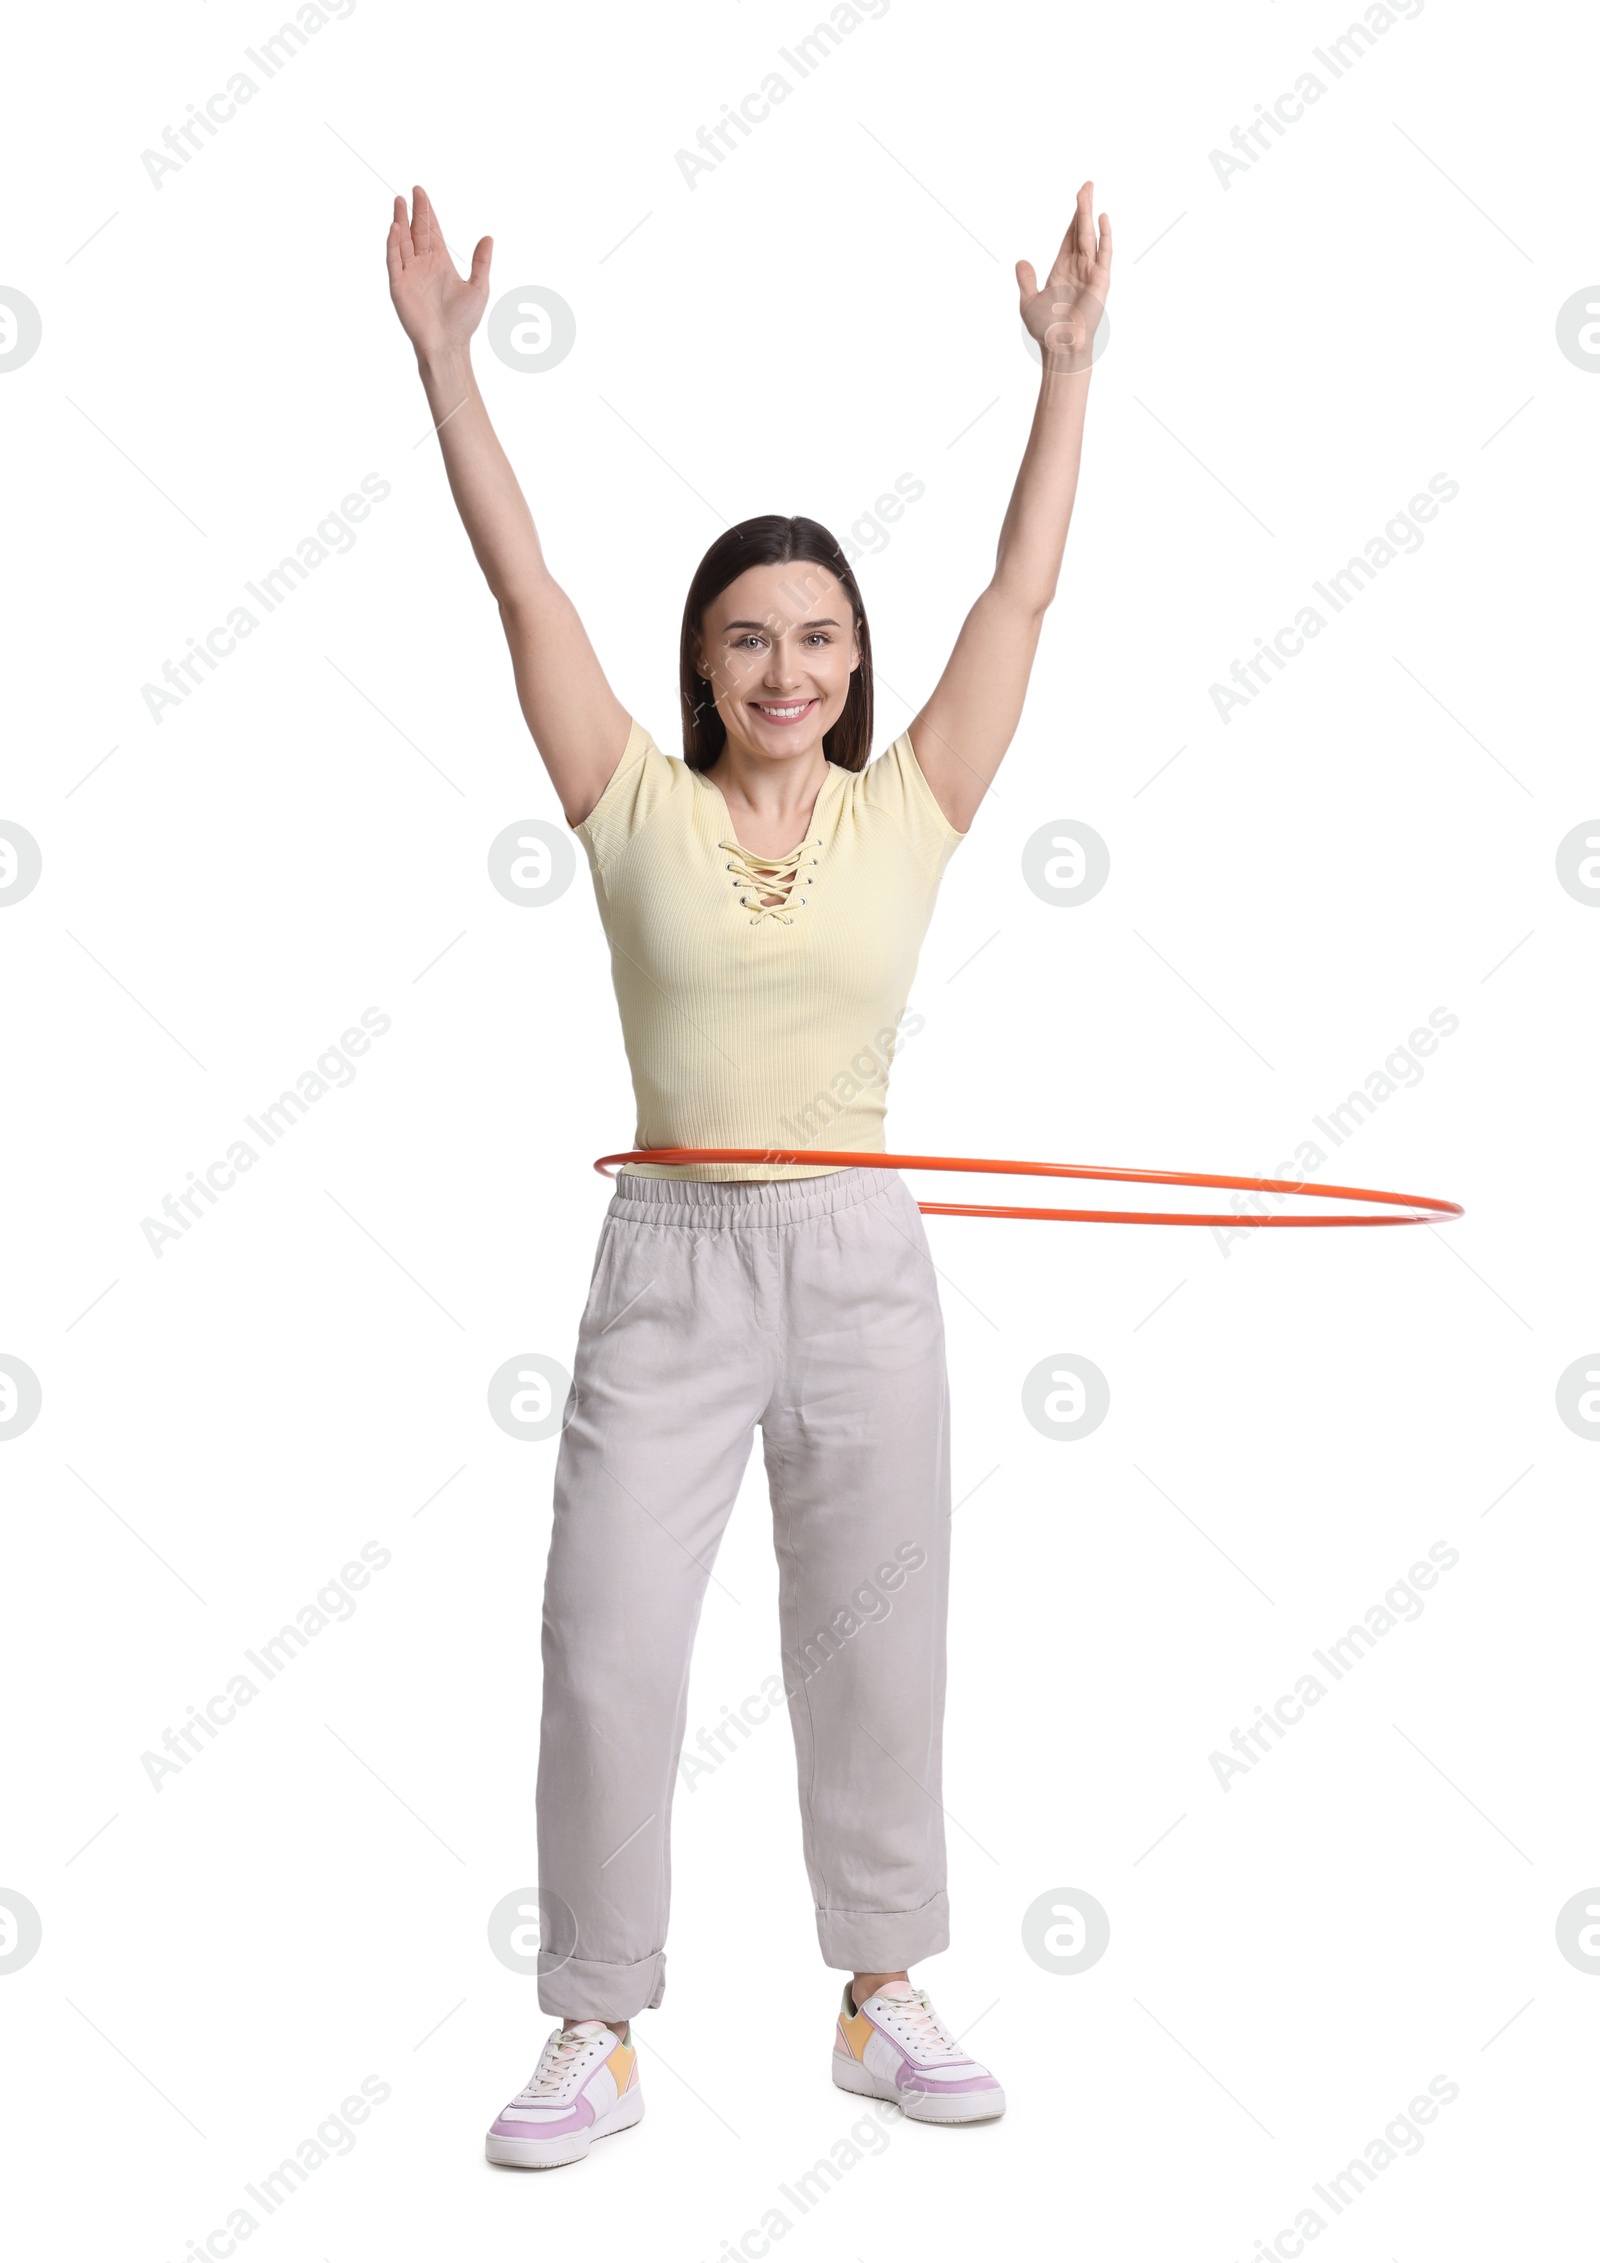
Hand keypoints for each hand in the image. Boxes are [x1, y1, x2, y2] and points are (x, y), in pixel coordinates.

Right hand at [386, 185, 491, 366]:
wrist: (448, 345)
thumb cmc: (464, 321)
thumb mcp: (479, 287)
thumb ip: (481, 262)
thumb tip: (488, 237)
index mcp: (441, 263)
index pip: (432, 231)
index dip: (427, 212)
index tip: (421, 193)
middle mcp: (423, 265)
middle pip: (416, 232)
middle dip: (414, 212)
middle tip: (411, 191)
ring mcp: (410, 274)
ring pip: (402, 242)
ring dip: (400, 222)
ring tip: (399, 202)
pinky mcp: (399, 286)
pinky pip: (394, 261)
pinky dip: (393, 244)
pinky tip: (395, 228)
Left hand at [1016, 182, 1110, 370]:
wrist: (1061, 348)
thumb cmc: (1046, 331)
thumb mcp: (1029, 302)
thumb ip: (1026, 280)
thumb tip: (1021, 261)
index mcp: (1062, 269)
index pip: (1069, 236)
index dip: (1072, 217)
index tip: (1077, 197)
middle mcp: (1078, 267)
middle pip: (1081, 230)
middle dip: (1083, 207)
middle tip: (1087, 184)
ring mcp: (1090, 272)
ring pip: (1089, 235)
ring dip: (1088, 213)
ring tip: (1087, 191)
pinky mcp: (1100, 280)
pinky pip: (1104, 253)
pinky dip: (1105, 235)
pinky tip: (1102, 218)